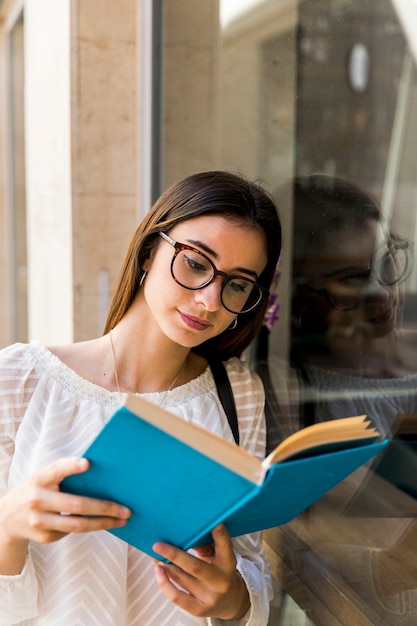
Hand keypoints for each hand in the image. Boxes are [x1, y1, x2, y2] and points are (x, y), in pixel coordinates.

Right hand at [0, 457, 130, 546]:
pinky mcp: (44, 537)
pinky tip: (102, 522)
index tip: (88, 463)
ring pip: (77, 524)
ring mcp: (39, 521)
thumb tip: (99, 473)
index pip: (56, 469)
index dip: (71, 466)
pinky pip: (72, 531)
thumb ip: (63, 474)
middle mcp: (37, 500)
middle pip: (76, 505)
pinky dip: (88, 526)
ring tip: (122, 520)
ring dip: (103, 523)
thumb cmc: (36, 490)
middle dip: (104, 507)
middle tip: (126, 509)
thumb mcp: (43, 477)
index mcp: (39, 478)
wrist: (6, 518)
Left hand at [152, 524, 249, 619]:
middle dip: (174, 555)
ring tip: (154, 554)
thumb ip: (205, 545)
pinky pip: (177, 597)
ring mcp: (209, 597)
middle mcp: (220, 581)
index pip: (225, 545)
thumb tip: (184, 533)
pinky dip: (164, 583)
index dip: (220, 533)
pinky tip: (158, 571)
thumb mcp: (218, 556)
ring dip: (164, 565)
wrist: (230, 602)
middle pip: (195, 566)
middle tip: (158, 545)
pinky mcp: (199, 609)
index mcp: (228, 563)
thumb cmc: (220, 572)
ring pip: (181, 578)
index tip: (214, 522)